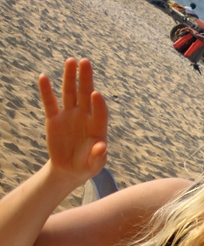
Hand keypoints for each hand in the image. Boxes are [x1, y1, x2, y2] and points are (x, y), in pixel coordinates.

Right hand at [39, 58, 107, 183]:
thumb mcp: (94, 164)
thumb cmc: (87, 165)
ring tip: (71, 61)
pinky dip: (46, 91)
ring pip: (70, 93)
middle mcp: (85, 117)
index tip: (96, 93)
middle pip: (86, 94)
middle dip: (86, 78)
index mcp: (98, 127)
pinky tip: (44, 77)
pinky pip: (50, 103)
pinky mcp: (54, 119)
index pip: (100, 111)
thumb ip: (98, 156)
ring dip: (70, 77)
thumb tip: (102, 147)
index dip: (98, 103)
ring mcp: (69, 116)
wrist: (70, 169)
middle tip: (85, 61)